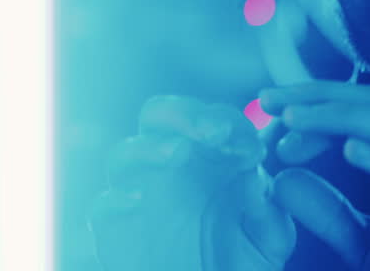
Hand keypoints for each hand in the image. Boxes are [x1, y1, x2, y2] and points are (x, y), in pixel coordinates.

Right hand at [90, 95, 294, 270]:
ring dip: (148, 148)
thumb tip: (254, 180)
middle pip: (157, 115)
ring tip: (178, 152)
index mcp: (205, 156)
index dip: (231, 124)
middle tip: (215, 130)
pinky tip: (137, 201)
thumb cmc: (240, 262)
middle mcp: (166, 167)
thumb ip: (268, 210)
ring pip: (122, 155)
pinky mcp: (113, 231)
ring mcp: (135, 194)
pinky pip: (100, 209)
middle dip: (183, 113)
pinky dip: (113, 201)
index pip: (209, 119)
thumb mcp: (269, 238)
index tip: (253, 150)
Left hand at [260, 82, 369, 269]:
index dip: (319, 101)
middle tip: (271, 100)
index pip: (369, 108)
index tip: (269, 107)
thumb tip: (281, 181)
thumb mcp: (365, 244)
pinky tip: (352, 151)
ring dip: (343, 120)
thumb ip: (330, 213)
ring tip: (296, 120)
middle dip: (323, 97)